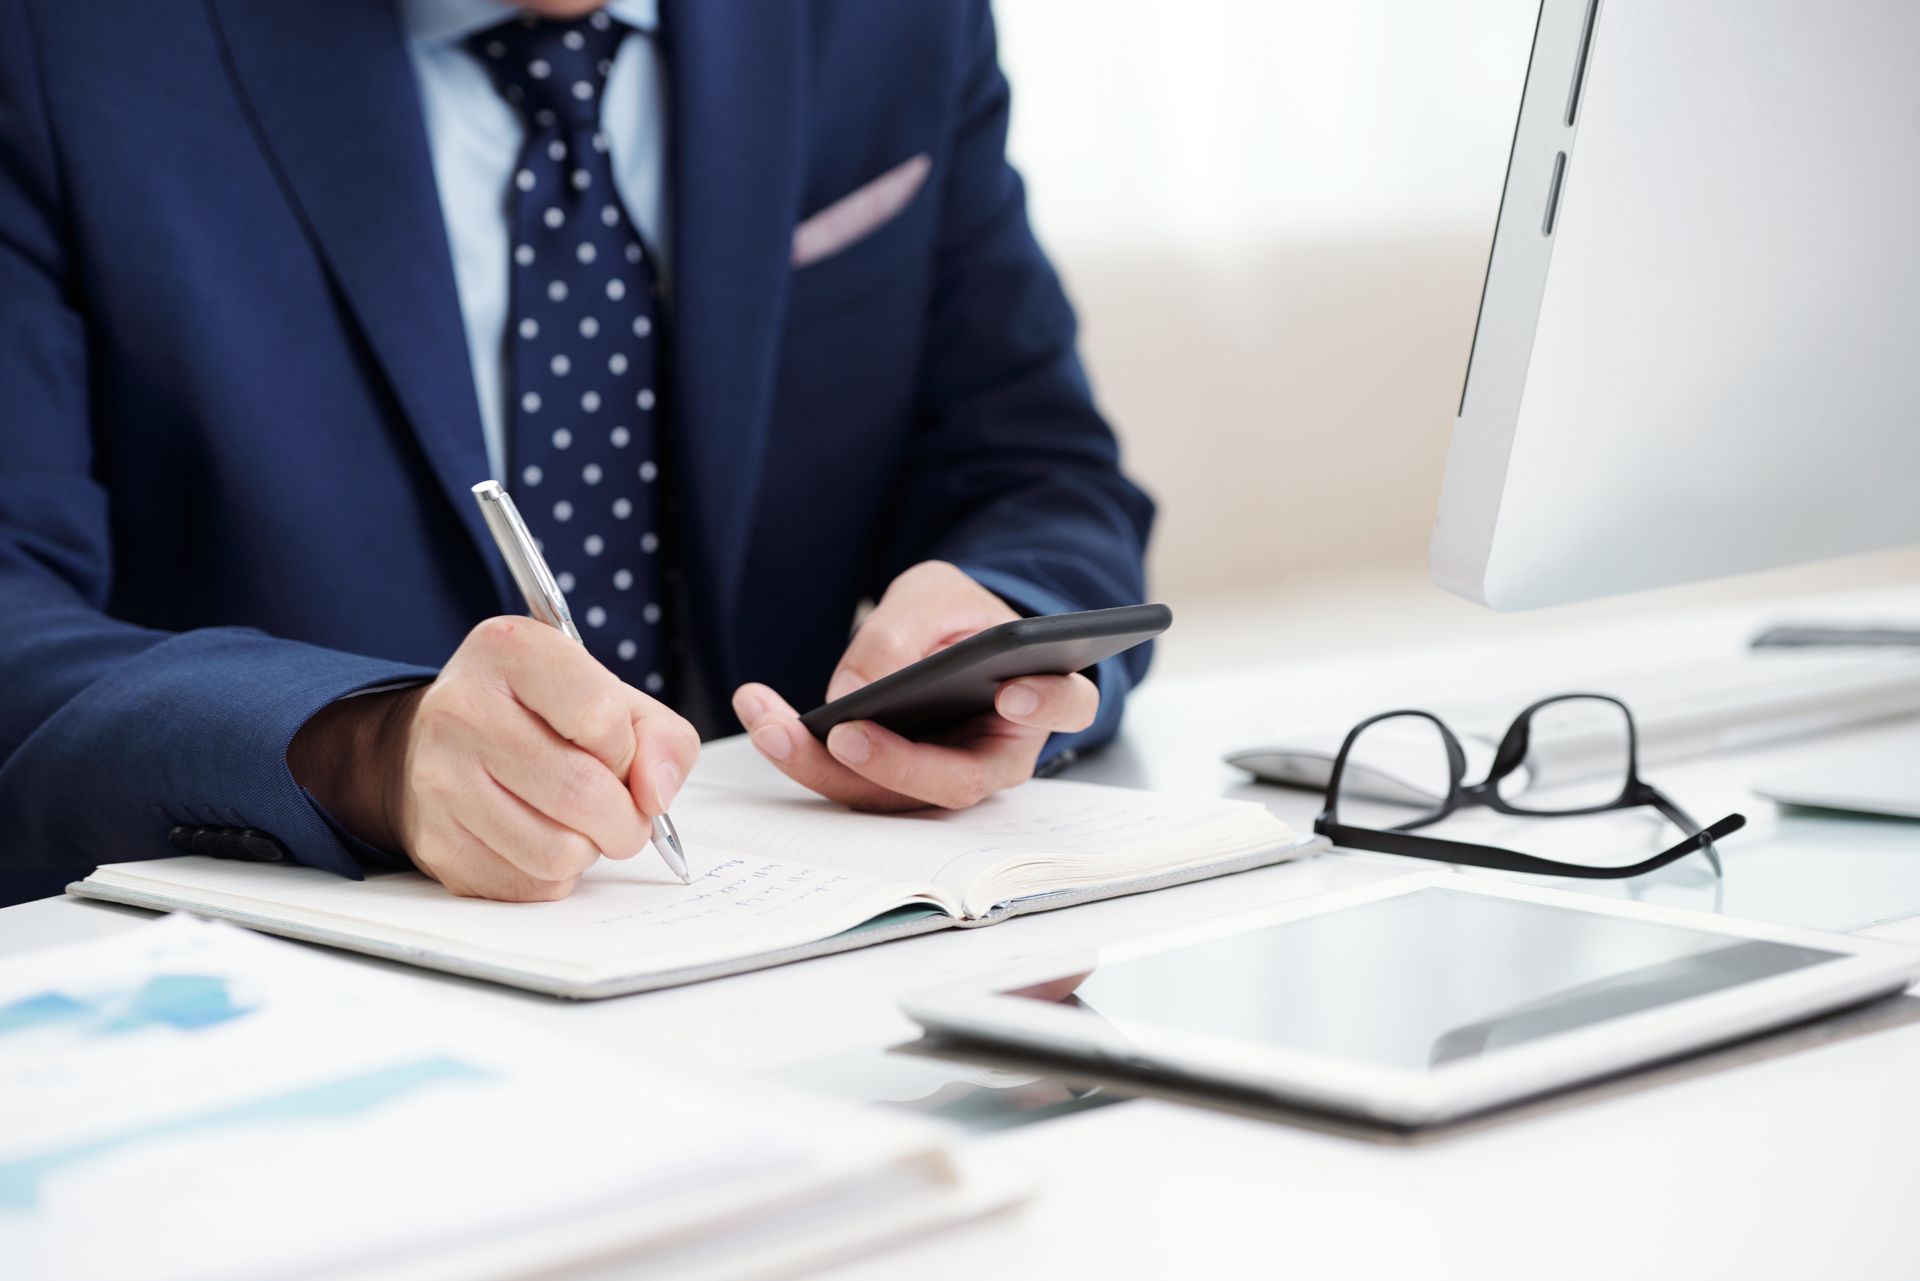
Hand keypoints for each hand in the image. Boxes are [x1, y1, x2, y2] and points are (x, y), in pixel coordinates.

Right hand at [289, 617, 699, 900]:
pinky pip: (530, 884)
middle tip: (625, 816)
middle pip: (582, 793)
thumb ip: (660, 736)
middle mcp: (462, 709)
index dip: (628, 751)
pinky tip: (540, 839)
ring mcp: (440, 780)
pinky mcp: (437, 842)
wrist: (437, 744)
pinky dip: (555, 874)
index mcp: (510, 651)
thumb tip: (656, 795)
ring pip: (559, 851)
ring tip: (578, 824)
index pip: (600, 716)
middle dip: (627, 819)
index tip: (621, 756)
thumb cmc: (538, 717)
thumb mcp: (608, 695)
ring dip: (590, 849)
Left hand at [731, 561, 1097, 810]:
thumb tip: (854, 694)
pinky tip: (765, 718)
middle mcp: (1000, 754)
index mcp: (1040, 694)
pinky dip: (805, 756)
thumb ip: (904, 630)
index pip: (1065, 705)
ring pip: (893, 796)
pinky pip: (853, 784)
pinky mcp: (896, 784)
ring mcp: (946, 778)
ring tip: (769, 719)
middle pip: (957, 779)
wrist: (940, 637)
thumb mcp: (932, 593)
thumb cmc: (956, 614)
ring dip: (824, 765)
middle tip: (842, 733)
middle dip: (894, 763)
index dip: (1045, 704)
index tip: (1011, 694)